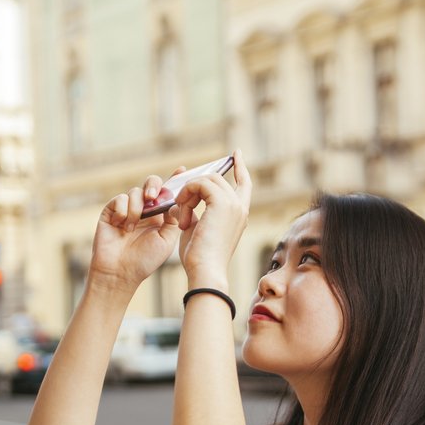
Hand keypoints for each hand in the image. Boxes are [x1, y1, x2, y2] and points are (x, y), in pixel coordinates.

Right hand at [89, 170, 184, 294]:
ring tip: (133, 226)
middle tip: (153, 196)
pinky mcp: (111, 211)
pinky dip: (123, 210)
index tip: (182, 170)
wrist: (121, 272)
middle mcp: (144, 209)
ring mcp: (126, 209)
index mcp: (159, 215)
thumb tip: (176, 201)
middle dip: (153, 186)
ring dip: (136, 208)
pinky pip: (119, 199)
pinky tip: (123, 226)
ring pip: (134, 192)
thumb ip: (173, 219)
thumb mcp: (166, 239)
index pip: (167, 193)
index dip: (174, 180)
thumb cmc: (145, 260)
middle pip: (150, 184)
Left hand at [174, 149, 252, 289]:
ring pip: (207, 179)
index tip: (236, 152)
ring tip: (181, 215)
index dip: (240, 166)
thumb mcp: (198, 230)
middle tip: (180, 205)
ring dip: (188, 193)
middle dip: (194, 186)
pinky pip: (200, 183)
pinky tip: (182, 213)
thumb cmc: (199, 258)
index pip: (244, 183)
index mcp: (239, 214)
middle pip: (217, 178)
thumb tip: (185, 200)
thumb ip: (197, 212)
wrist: (205, 271)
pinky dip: (186, 194)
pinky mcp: (223, 202)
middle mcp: (240, 207)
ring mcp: (234, 204)